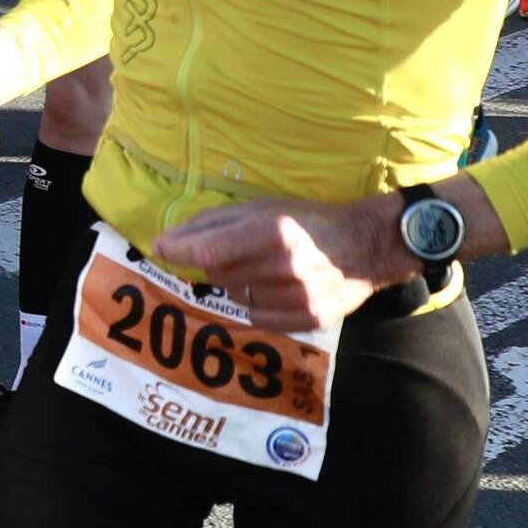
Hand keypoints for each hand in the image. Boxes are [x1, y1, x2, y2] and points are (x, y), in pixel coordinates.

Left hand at [148, 194, 405, 334]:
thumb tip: (166, 240)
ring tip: (264, 268)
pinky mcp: (308, 320)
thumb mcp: (262, 207)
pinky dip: (256, 303)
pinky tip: (275, 287)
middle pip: (218, 275)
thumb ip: (213, 223)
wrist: (366, 245)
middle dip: (216, 263)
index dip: (178, 252)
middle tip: (238, 251)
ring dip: (239, 283)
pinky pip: (257, 317)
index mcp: (273, 232)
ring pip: (236, 297)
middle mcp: (285, 267)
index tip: (161, 247)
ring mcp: (297, 298)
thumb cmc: (308, 220)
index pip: (209, 252)